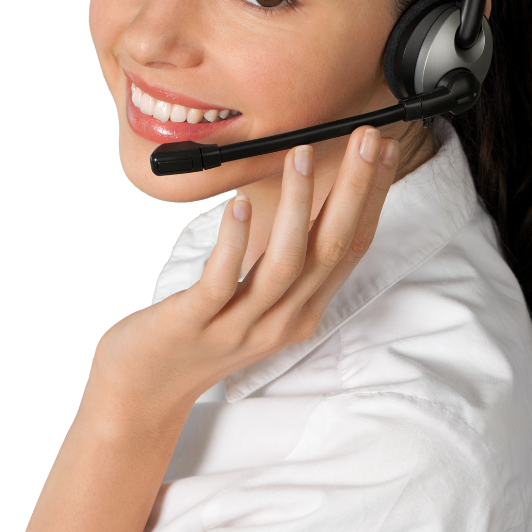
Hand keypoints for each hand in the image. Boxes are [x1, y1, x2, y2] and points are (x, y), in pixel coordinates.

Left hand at [88, 127, 399, 425]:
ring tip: (301, 154)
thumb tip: (302, 200)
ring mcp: (239, 326)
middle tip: (367, 138)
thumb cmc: (199, 334)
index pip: (351, 249)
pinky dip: (234, 241)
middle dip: (354, 189)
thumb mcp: (255, 302)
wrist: (145, 393)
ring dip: (297, 205)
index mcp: (301, 312)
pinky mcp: (195, 325)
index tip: (386, 149)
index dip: (372, 197)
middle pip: (330, 249)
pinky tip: (239, 204)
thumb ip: (282, 261)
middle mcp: (281, 321)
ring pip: (284, 264)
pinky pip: (221, 281)